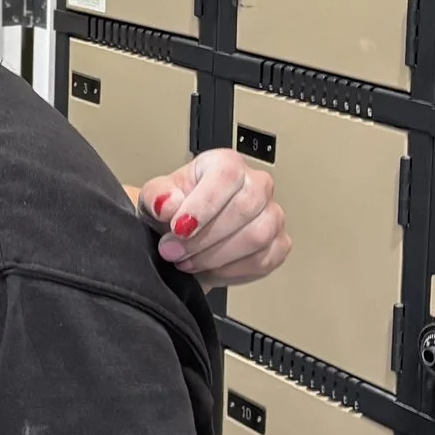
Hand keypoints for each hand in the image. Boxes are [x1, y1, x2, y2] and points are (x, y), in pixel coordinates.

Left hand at [135, 149, 291, 286]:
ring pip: (257, 236)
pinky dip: (230, 270)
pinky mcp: (278, 244)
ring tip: (187, 260)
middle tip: (174, 251)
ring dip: (216, 256)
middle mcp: (256, 185)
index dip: (203, 205)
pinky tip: (209, 268)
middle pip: (244, 209)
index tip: (179, 227)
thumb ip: (157, 196)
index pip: (226, 175)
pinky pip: (263, 260)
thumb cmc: (175, 209)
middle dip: (204, 237)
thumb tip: (167, 204)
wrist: (183, 235)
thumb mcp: (155, 197)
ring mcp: (272, 215)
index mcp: (226, 164)